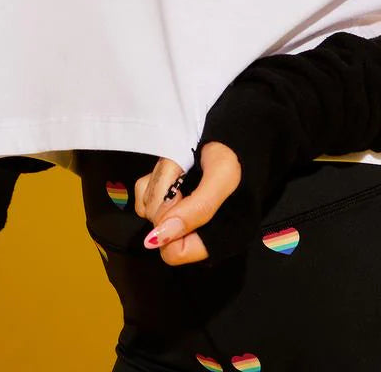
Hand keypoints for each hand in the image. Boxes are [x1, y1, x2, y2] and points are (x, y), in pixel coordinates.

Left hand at [135, 141, 242, 265]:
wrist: (236, 129)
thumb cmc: (235, 155)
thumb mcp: (222, 178)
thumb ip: (196, 210)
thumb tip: (157, 239)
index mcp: (217, 238)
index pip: (174, 252)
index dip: (172, 226)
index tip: (181, 197)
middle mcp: (195, 230)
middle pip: (157, 227)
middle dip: (166, 199)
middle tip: (184, 177)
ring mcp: (178, 212)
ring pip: (148, 207)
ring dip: (161, 182)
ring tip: (183, 168)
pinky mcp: (166, 194)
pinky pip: (144, 192)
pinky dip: (154, 177)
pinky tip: (174, 167)